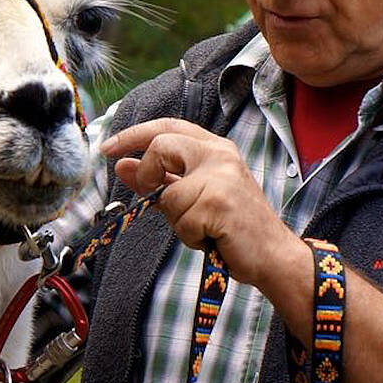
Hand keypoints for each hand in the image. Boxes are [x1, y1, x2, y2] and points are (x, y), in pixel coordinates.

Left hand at [100, 118, 307, 287]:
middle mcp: (220, 155)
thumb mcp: (194, 197)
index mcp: (215, 148)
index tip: (109, 148)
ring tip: (205, 229)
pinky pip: (181, 221)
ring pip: (167, 195)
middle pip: (160, 147)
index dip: (134, 135)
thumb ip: (161, 179)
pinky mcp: (218, 202)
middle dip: (148, 174)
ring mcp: (221, 177)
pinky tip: (212, 238)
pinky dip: (190, 237)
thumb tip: (122, 166)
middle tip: (151, 194)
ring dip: (179, 222)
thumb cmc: (234, 228)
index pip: (167, 127)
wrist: (273, 255)